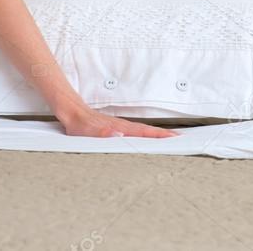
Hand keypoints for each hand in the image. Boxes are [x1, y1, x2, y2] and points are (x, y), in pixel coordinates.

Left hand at [57, 104, 178, 137]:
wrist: (71, 112)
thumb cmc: (79, 124)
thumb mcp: (86, 132)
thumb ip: (102, 133)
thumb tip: (118, 134)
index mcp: (119, 128)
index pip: (143, 132)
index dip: (158, 136)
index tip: (173, 138)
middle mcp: (122, 126)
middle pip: (148, 130)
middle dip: (165, 135)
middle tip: (181, 139)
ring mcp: (120, 126)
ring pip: (143, 130)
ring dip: (157, 134)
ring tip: (171, 138)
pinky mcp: (117, 127)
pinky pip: (136, 131)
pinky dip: (147, 134)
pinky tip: (150, 137)